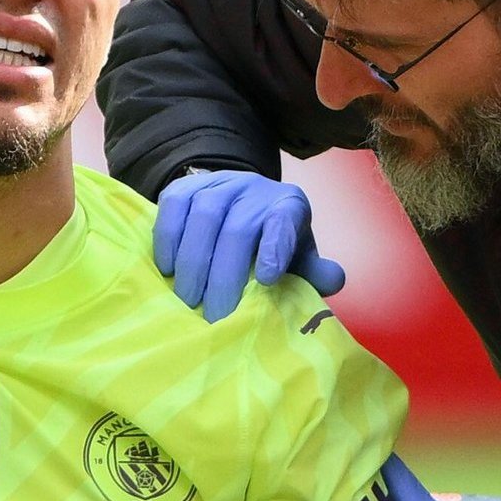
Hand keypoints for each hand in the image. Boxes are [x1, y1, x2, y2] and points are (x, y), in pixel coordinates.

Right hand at [154, 169, 346, 322]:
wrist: (238, 204)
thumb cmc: (270, 242)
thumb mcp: (296, 257)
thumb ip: (314, 272)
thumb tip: (332, 280)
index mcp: (289, 206)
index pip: (285, 221)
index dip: (277, 247)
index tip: (267, 279)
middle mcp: (255, 189)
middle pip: (238, 230)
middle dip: (225, 278)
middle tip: (216, 316)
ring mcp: (218, 183)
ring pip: (203, 216)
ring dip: (193, 263)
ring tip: (189, 299)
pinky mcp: (186, 185)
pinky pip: (173, 206)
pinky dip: (168, 239)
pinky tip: (168, 269)